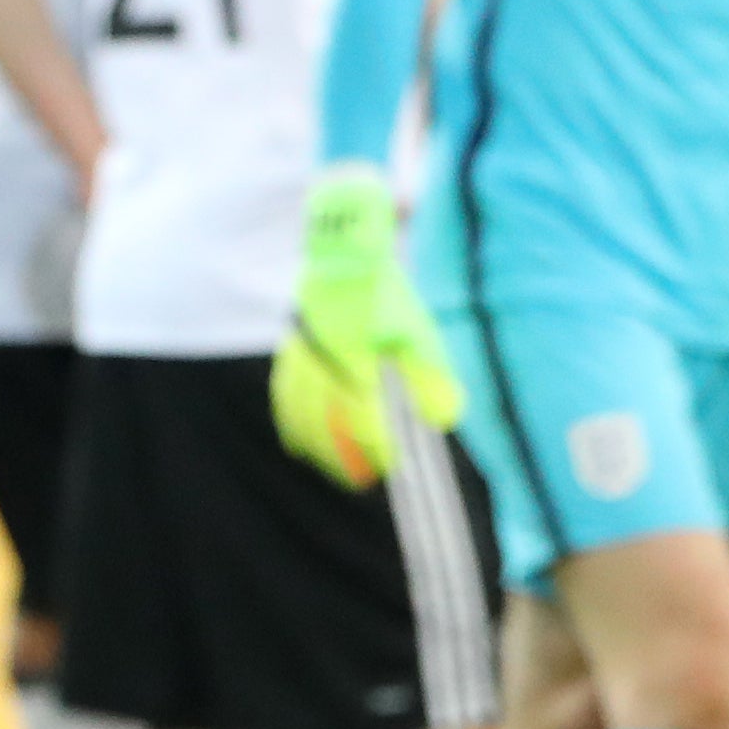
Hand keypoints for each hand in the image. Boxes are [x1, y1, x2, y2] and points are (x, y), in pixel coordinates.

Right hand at [270, 163, 465, 485]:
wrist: (342, 250)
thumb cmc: (385, 291)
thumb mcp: (418, 331)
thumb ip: (431, 378)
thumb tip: (445, 421)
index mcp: (354, 361)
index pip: (362, 421)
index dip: (375, 450)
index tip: (389, 467)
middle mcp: (321, 363)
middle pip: (325, 426)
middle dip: (342, 457)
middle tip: (362, 478)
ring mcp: (299, 357)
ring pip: (299, 414)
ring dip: (316, 445)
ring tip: (332, 467)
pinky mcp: (288, 349)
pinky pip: (284, 395)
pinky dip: (292, 421)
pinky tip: (300, 437)